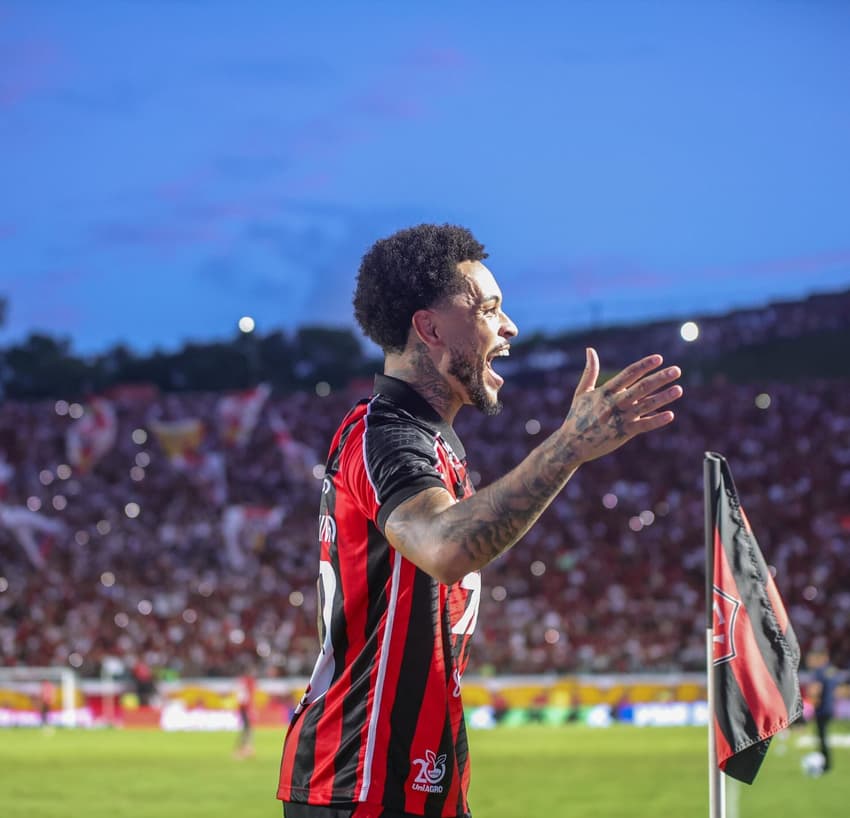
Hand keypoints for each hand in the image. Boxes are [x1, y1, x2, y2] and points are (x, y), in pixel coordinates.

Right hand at [563, 347, 681, 463]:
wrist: (571, 444)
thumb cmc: (576, 416)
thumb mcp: (582, 392)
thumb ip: (590, 371)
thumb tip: (590, 350)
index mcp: (605, 392)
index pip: (628, 374)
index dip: (644, 365)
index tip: (659, 358)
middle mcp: (613, 403)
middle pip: (641, 387)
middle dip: (660, 378)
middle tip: (676, 370)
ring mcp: (619, 418)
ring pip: (645, 406)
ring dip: (663, 397)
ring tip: (679, 389)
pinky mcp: (623, 433)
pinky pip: (643, 426)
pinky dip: (656, 421)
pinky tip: (670, 415)